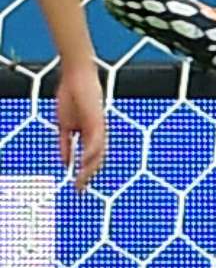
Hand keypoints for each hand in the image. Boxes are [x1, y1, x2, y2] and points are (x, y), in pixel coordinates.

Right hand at [55, 63, 105, 191]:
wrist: (76, 76)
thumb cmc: (71, 97)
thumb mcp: (64, 125)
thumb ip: (65, 144)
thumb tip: (65, 163)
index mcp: (90, 134)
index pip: (90, 158)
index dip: (84, 173)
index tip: (76, 186)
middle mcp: (97, 133)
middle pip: (96, 160)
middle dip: (87, 176)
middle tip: (79, 190)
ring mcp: (99, 127)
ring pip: (98, 153)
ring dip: (89, 169)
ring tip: (81, 181)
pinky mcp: (98, 120)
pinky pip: (97, 140)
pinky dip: (91, 152)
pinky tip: (85, 161)